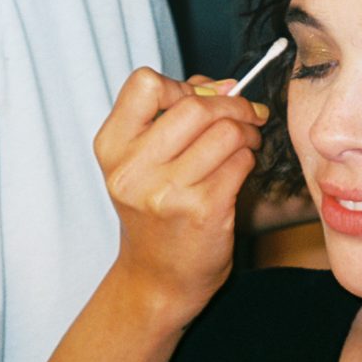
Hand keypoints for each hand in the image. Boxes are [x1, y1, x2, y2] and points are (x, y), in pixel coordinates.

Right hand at [93, 67, 266, 329]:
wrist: (157, 277)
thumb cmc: (155, 210)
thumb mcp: (145, 158)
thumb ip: (176, 112)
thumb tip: (226, 86)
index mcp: (112, 146)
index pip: (144, 84)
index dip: (179, 86)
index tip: (197, 100)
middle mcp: (132, 168)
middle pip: (194, 108)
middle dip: (231, 106)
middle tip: (245, 115)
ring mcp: (166, 192)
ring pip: (225, 133)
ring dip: (246, 132)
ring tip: (245, 141)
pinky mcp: (202, 212)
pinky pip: (240, 163)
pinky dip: (248, 159)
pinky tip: (240, 168)